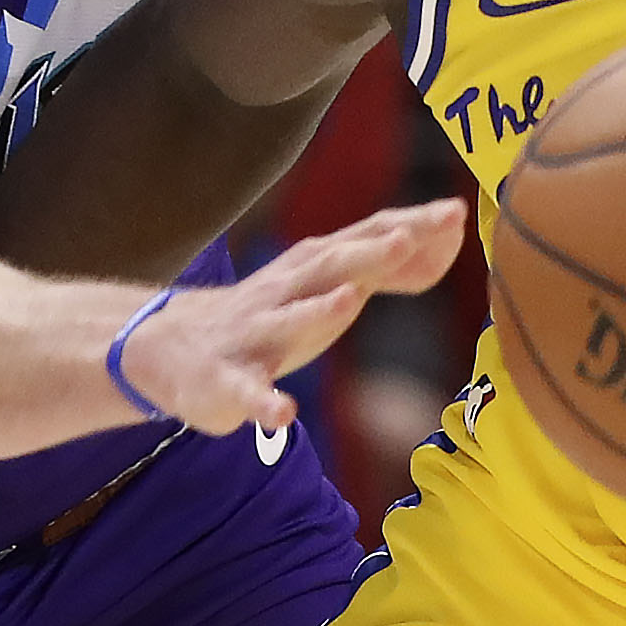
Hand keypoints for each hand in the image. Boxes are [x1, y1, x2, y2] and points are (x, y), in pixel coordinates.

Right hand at [116, 202, 465, 434]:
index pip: (365, 238)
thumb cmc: (270, 316)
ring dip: (316, 310)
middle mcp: (285, 292)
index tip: (455, 213)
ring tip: (347, 301)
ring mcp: (253, 335)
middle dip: (371, 252)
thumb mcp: (328, 285)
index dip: (410, 227)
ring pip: (287, 321)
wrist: (170, 349)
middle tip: (411, 235)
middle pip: (332, 266)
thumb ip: (386, 268)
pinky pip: (246, 393)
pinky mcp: (226, 382)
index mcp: (312, 269)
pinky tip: (281, 412)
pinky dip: (262, 403)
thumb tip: (448, 239)